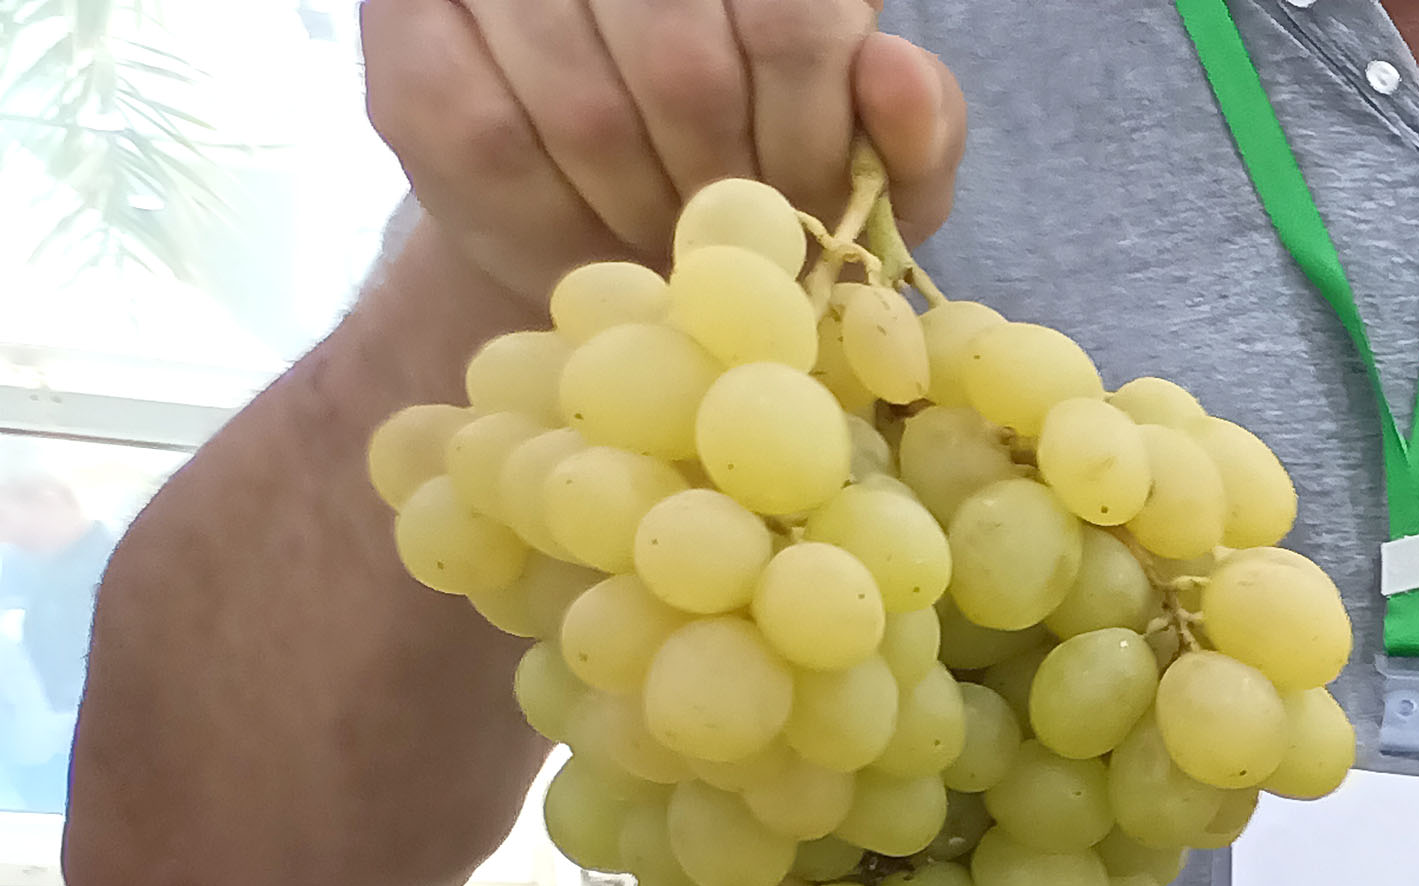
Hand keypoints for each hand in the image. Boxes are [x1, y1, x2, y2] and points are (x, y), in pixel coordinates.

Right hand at [363, 0, 965, 305]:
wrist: (612, 233)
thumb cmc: (764, 182)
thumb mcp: (875, 176)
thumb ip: (918, 128)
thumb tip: (895, 70)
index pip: (794, 19)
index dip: (807, 135)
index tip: (806, 201)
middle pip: (686, 68)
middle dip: (722, 187)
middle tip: (723, 232)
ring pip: (584, 110)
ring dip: (638, 213)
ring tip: (660, 236)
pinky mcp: (404, 26)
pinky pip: (486, 138)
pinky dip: (552, 222)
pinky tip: (583, 236)